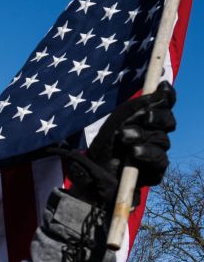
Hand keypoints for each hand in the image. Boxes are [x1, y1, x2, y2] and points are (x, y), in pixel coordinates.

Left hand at [67, 82, 175, 206]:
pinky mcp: (155, 172)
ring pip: (162, 140)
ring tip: (124, 136)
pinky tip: (134, 153)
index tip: (162, 87)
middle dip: (158, 117)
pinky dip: (147, 154)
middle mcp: (154, 135)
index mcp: (146, 122)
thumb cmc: (103, 147)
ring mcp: (156, 153)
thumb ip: (134, 108)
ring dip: (143, 136)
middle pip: (168, 122)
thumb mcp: (114, 123)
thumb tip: (158, 91)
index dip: (166, 96)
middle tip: (145, 117)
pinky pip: (159, 161)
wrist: (92, 174)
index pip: (164, 106)